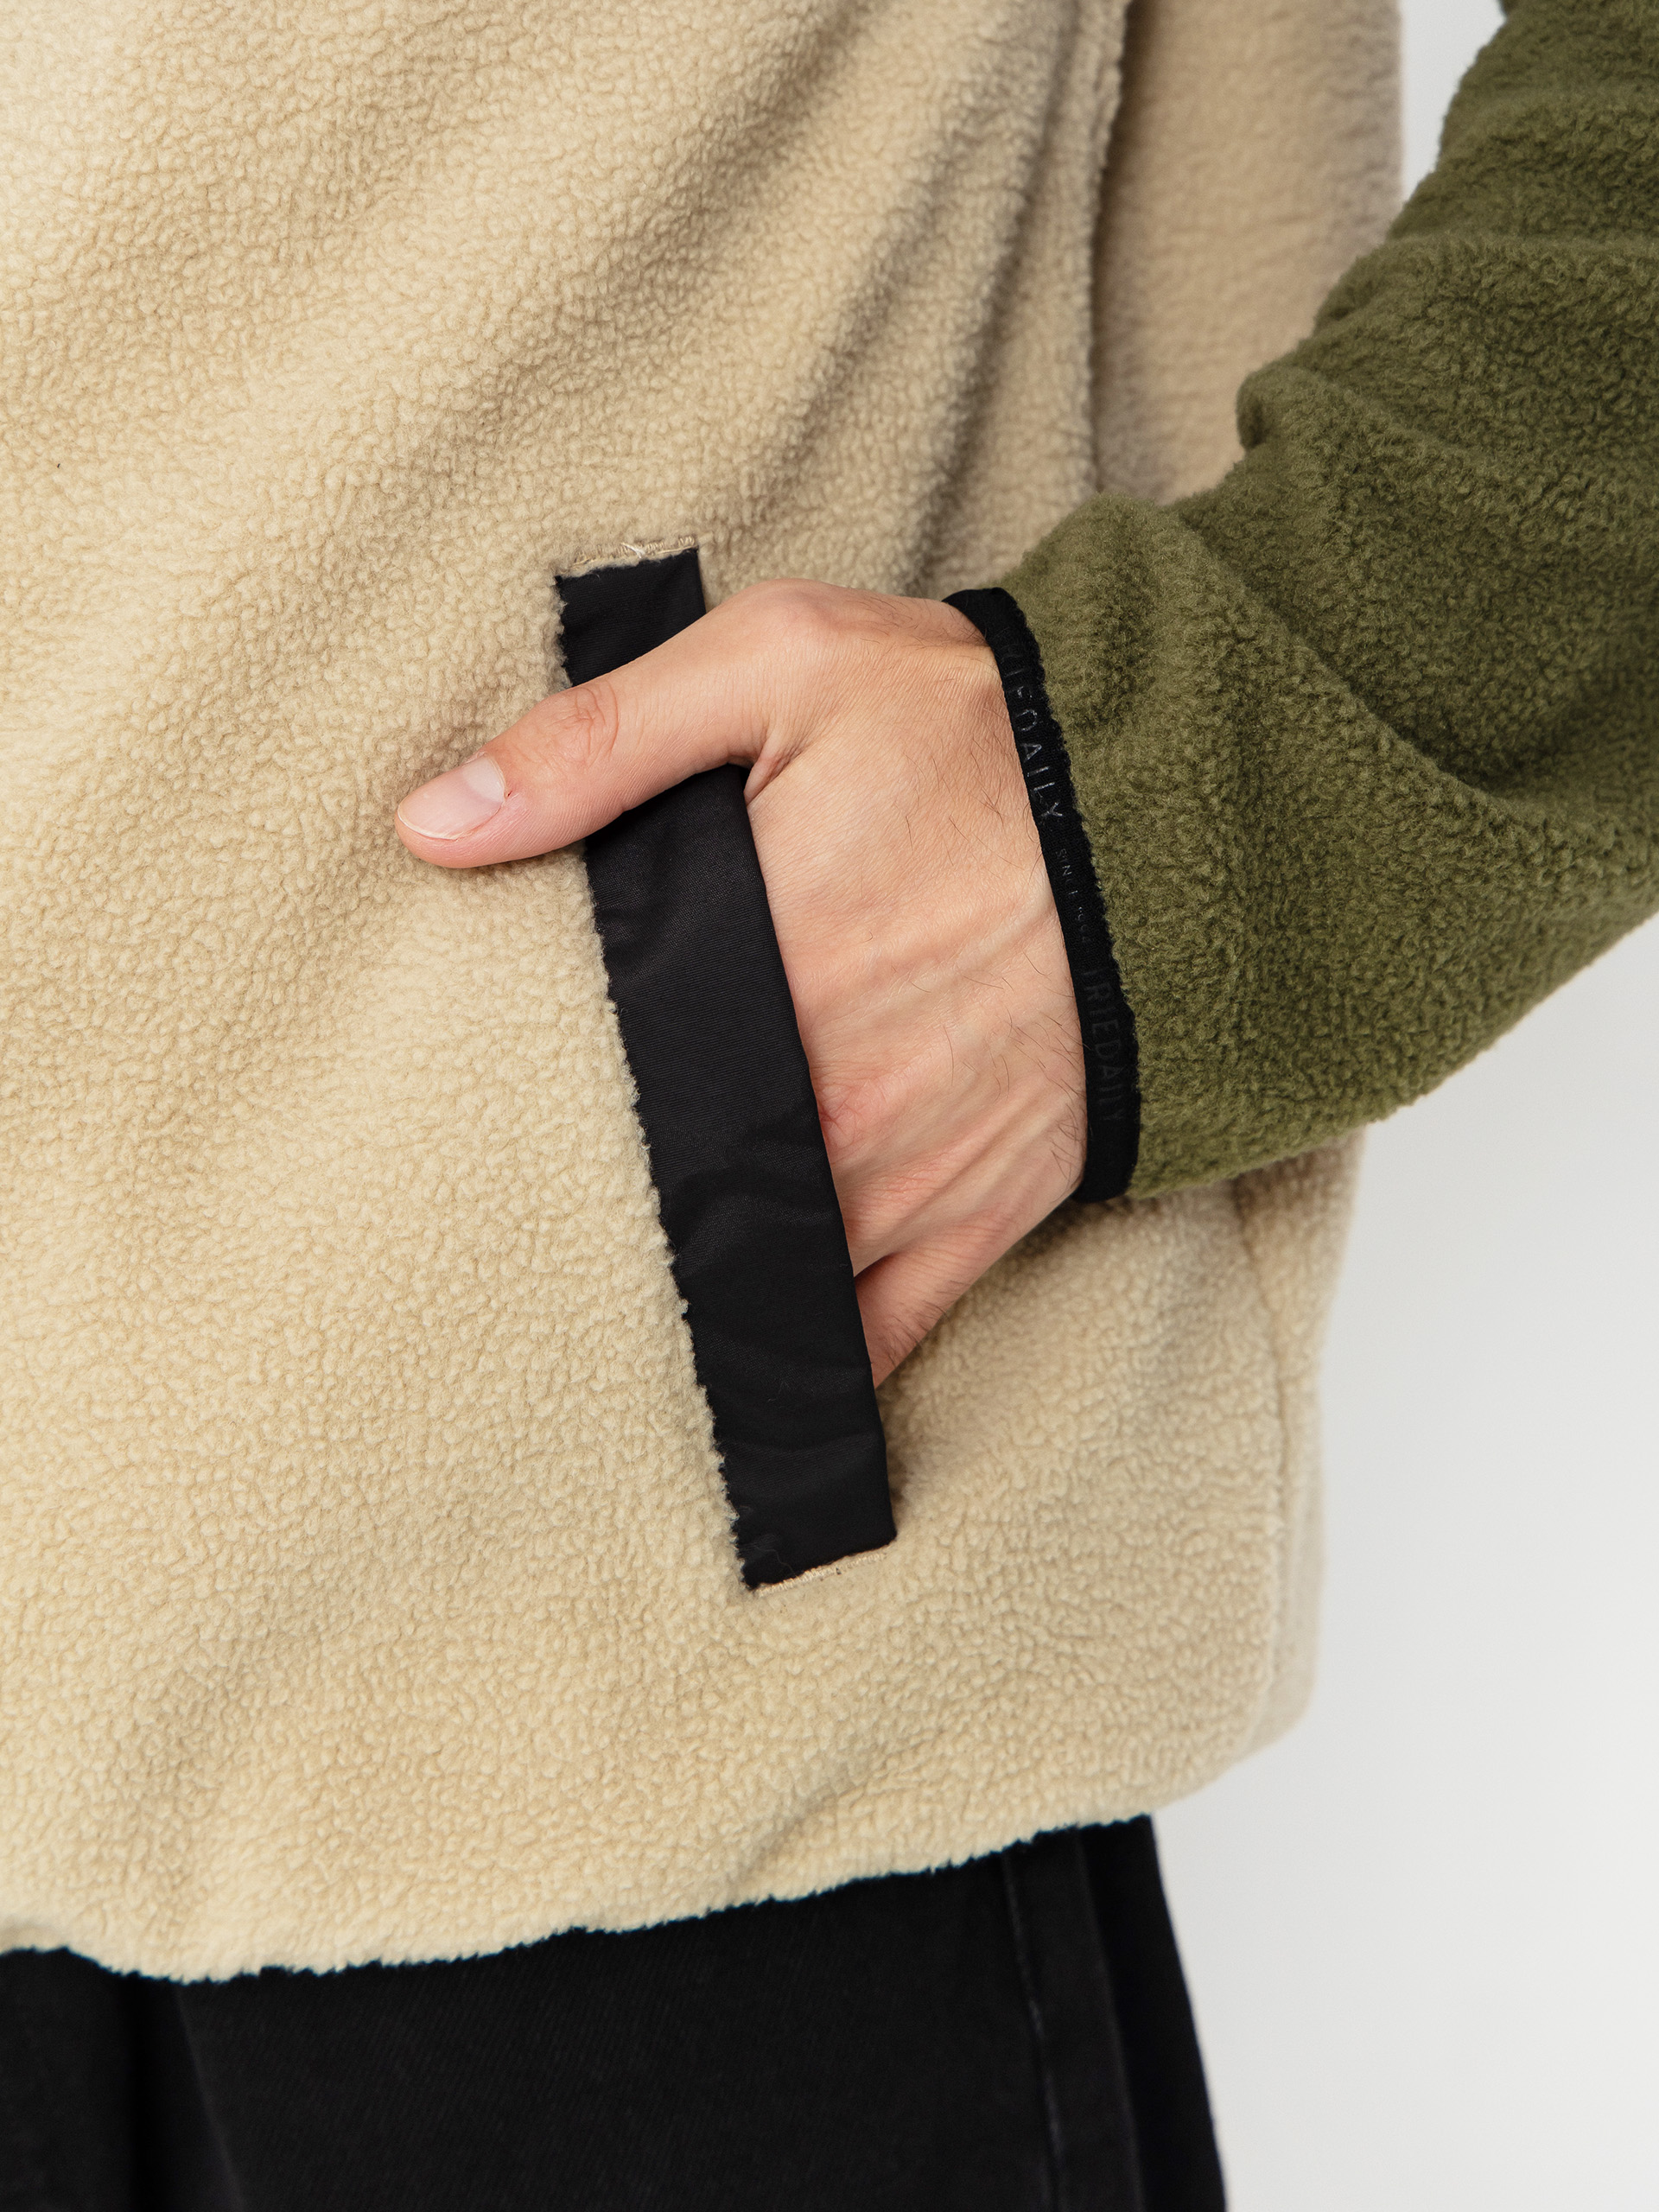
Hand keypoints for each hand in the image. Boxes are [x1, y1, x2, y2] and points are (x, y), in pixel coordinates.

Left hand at [396, 581, 1085, 1383]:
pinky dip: (808, 1363)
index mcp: (757, 970)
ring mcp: (905, 1174)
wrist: (1186, 798)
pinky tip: (740, 1373)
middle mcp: (826, 1100)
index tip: (458, 1126)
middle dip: (587, 1216)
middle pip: (665, 1197)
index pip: (595, 1082)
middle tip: (501, 1228)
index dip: (519, 1112)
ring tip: (589, 1314)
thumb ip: (599, 743)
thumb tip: (433, 825)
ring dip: (681, 1297)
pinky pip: (876, 1333)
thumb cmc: (974, 726)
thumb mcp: (779, 667)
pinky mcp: (979, 1214)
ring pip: (758, 1283)